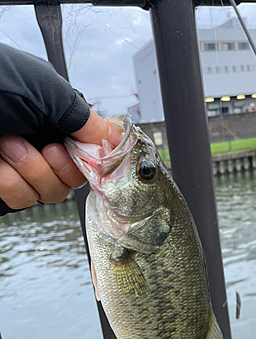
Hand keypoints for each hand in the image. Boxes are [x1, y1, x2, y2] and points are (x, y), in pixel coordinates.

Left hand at [0, 110, 122, 209]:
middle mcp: (43, 144)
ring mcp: (23, 167)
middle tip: (46, 148)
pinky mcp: (5, 186)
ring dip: (31, 171)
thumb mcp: (49, 95)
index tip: (95, 160)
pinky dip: (9, 182)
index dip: (95, 160)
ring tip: (8, 144)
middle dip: (62, 167)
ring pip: (51, 193)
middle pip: (75, 179)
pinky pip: (22, 199)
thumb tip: (117, 139)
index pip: (92, 151)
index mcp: (57, 121)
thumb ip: (86, 120)